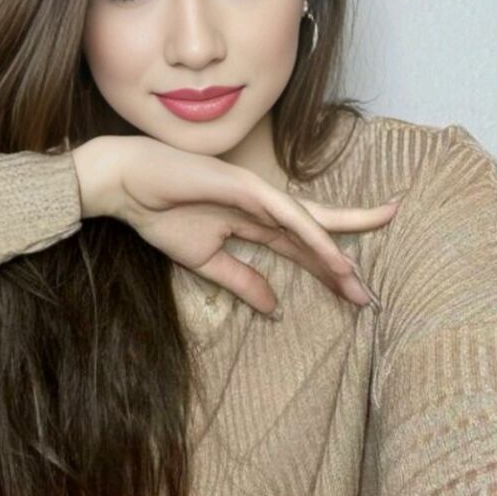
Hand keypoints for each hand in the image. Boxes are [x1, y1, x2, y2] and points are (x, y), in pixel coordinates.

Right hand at [72, 135, 397, 315]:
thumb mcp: (207, 261)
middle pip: (316, 234)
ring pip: (310, 225)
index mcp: (255, 222)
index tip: (352, 297)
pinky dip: (313, 236)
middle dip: (343, 263)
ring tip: (360, 286)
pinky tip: (335, 259)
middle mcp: (264, 207)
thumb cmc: (161, 214)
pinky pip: (288, 216)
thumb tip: (275, 309)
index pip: (301, 248)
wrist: (127, 186)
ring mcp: (259, 195)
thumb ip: (242, 281)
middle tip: (368, 297)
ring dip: (336, 255)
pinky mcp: (248, 187)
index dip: (326, 271)